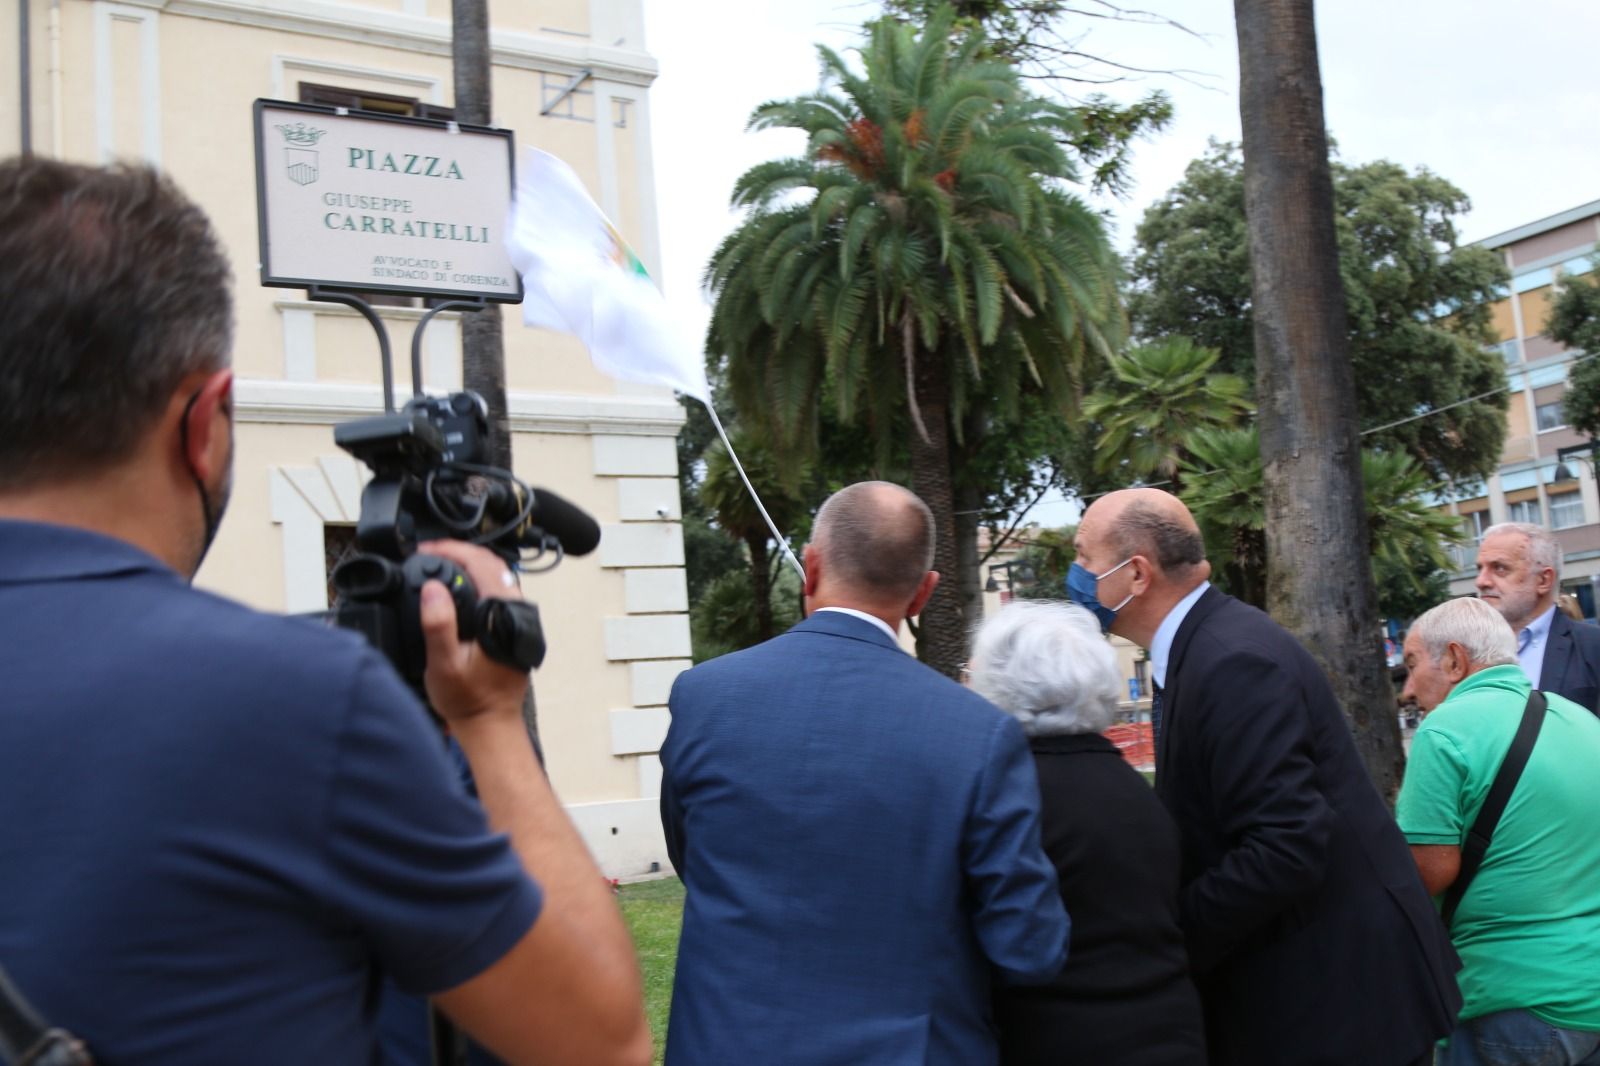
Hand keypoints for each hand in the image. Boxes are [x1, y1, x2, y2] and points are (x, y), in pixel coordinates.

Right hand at [416, 540, 529, 724]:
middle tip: (428, 553)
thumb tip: (433, 589)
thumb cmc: (468, 699)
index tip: (425, 549)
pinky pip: (497, 590)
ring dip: (468, 564)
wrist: (490, 723)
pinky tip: (456, 585)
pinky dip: (476, 579)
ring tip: (438, 564)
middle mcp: (517, 612)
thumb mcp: (443, 664)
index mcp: (502, 615)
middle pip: (492, 564)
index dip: (451, 550)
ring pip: (496, 575)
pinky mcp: (514, 625)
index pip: (481, 564)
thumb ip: (438, 624)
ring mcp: (518, 618)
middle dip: (459, 552)